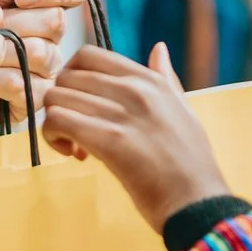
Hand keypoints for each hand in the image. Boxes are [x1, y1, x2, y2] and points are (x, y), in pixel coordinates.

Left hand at [43, 43, 230, 233]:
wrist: (198, 201)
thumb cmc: (191, 164)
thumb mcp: (184, 110)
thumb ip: (166, 78)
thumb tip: (158, 48)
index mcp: (150, 80)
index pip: (88, 55)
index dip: (71, 78)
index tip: (80, 104)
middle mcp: (134, 89)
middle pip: (67, 77)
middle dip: (61, 102)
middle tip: (75, 130)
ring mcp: (121, 113)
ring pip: (56, 98)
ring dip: (55, 121)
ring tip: (74, 145)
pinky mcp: (108, 141)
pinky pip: (57, 121)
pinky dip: (53, 137)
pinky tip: (72, 153)